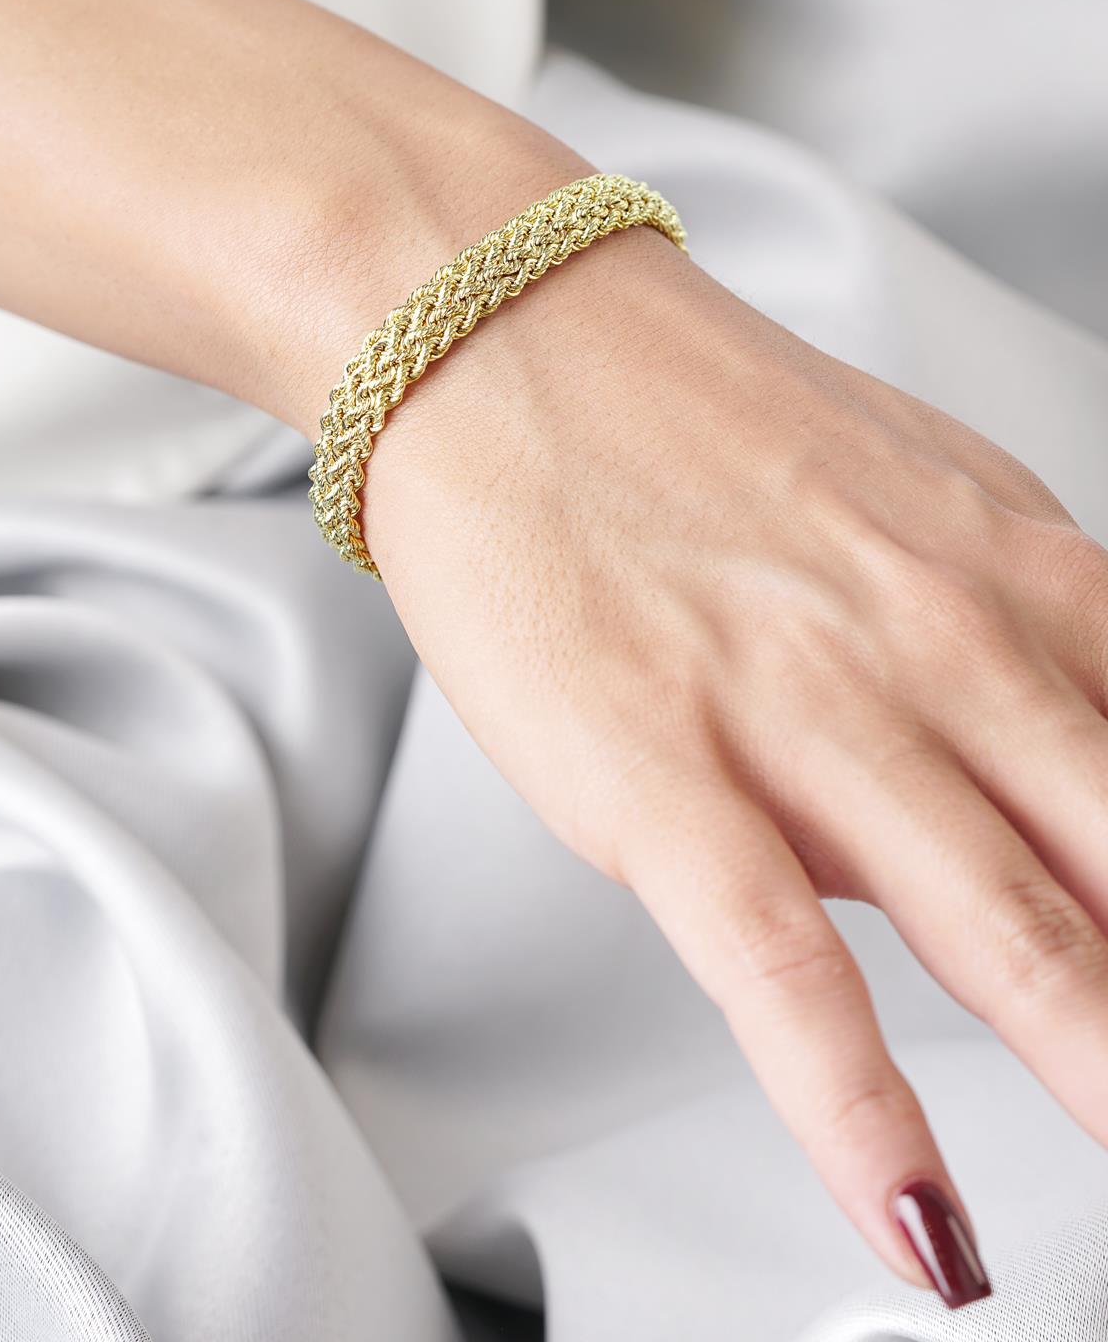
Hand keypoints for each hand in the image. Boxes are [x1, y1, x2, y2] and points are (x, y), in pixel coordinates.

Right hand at [360, 219, 1107, 1304]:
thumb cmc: (695, 424)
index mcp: (1023, 577)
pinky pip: (786, 969)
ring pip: (1013, 930)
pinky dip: (862, 1115)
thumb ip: (1010, 647)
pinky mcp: (664, 772)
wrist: (508, 337)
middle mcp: (946, 644)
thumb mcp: (914, 502)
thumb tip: (1051, 806)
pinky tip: (920, 1221)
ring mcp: (810, 713)